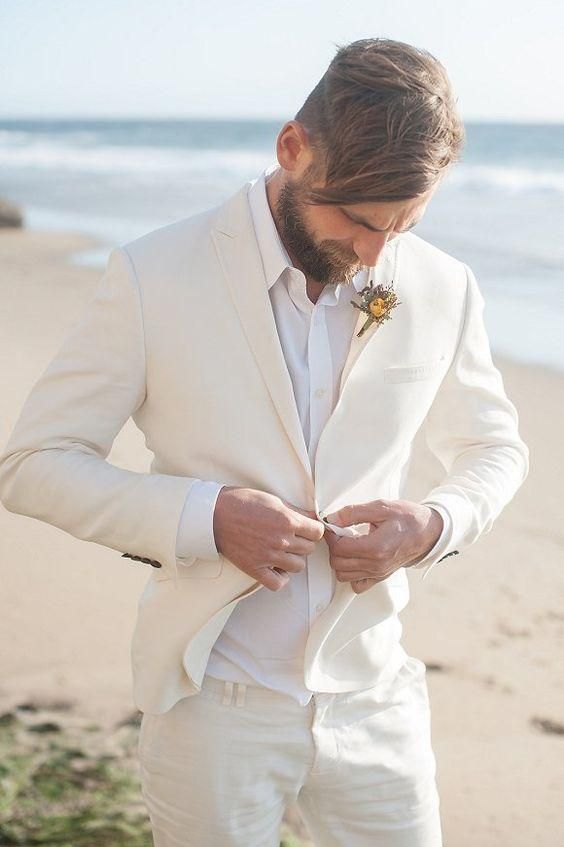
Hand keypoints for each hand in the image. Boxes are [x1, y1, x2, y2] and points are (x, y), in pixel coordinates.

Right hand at [213, 486, 324, 590]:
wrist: (215, 514)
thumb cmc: (241, 502)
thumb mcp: (273, 500)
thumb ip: (294, 511)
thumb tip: (312, 517)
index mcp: (287, 521)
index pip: (317, 532)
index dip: (314, 530)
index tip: (308, 529)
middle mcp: (281, 540)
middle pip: (309, 549)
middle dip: (303, 542)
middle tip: (293, 537)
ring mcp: (268, 556)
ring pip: (298, 566)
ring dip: (293, 559)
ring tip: (283, 551)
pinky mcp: (255, 568)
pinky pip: (278, 583)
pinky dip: (280, 577)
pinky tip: (276, 567)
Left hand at [323, 499, 443, 593]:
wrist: (429, 531)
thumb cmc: (408, 518)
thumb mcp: (381, 507)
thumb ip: (353, 512)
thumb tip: (331, 518)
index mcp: (375, 547)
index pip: (338, 548)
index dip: (330, 535)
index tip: (333, 525)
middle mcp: (376, 565)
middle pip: (337, 563)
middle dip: (333, 547)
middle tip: (340, 533)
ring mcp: (378, 573)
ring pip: (343, 575)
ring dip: (340, 560)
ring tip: (348, 544)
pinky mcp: (380, 577)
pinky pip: (357, 585)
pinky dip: (351, 574)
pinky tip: (355, 559)